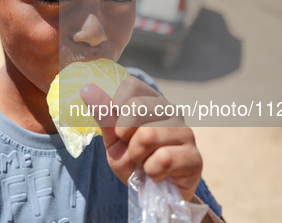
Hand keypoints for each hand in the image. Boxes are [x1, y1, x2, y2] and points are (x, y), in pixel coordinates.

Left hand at [80, 76, 201, 200]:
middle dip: (125, 137)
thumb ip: (104, 114)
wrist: (154, 197)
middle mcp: (171, 110)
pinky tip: (159, 174)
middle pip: (136, 108)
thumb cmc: (134, 162)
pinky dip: (152, 172)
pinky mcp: (195, 157)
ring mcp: (186, 132)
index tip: (120, 129)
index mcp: (151, 100)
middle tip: (134, 149)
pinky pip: (163, 159)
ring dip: (138, 157)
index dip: (117, 108)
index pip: (129, 85)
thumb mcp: (113, 139)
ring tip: (146, 163)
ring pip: (148, 135)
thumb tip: (86, 88)